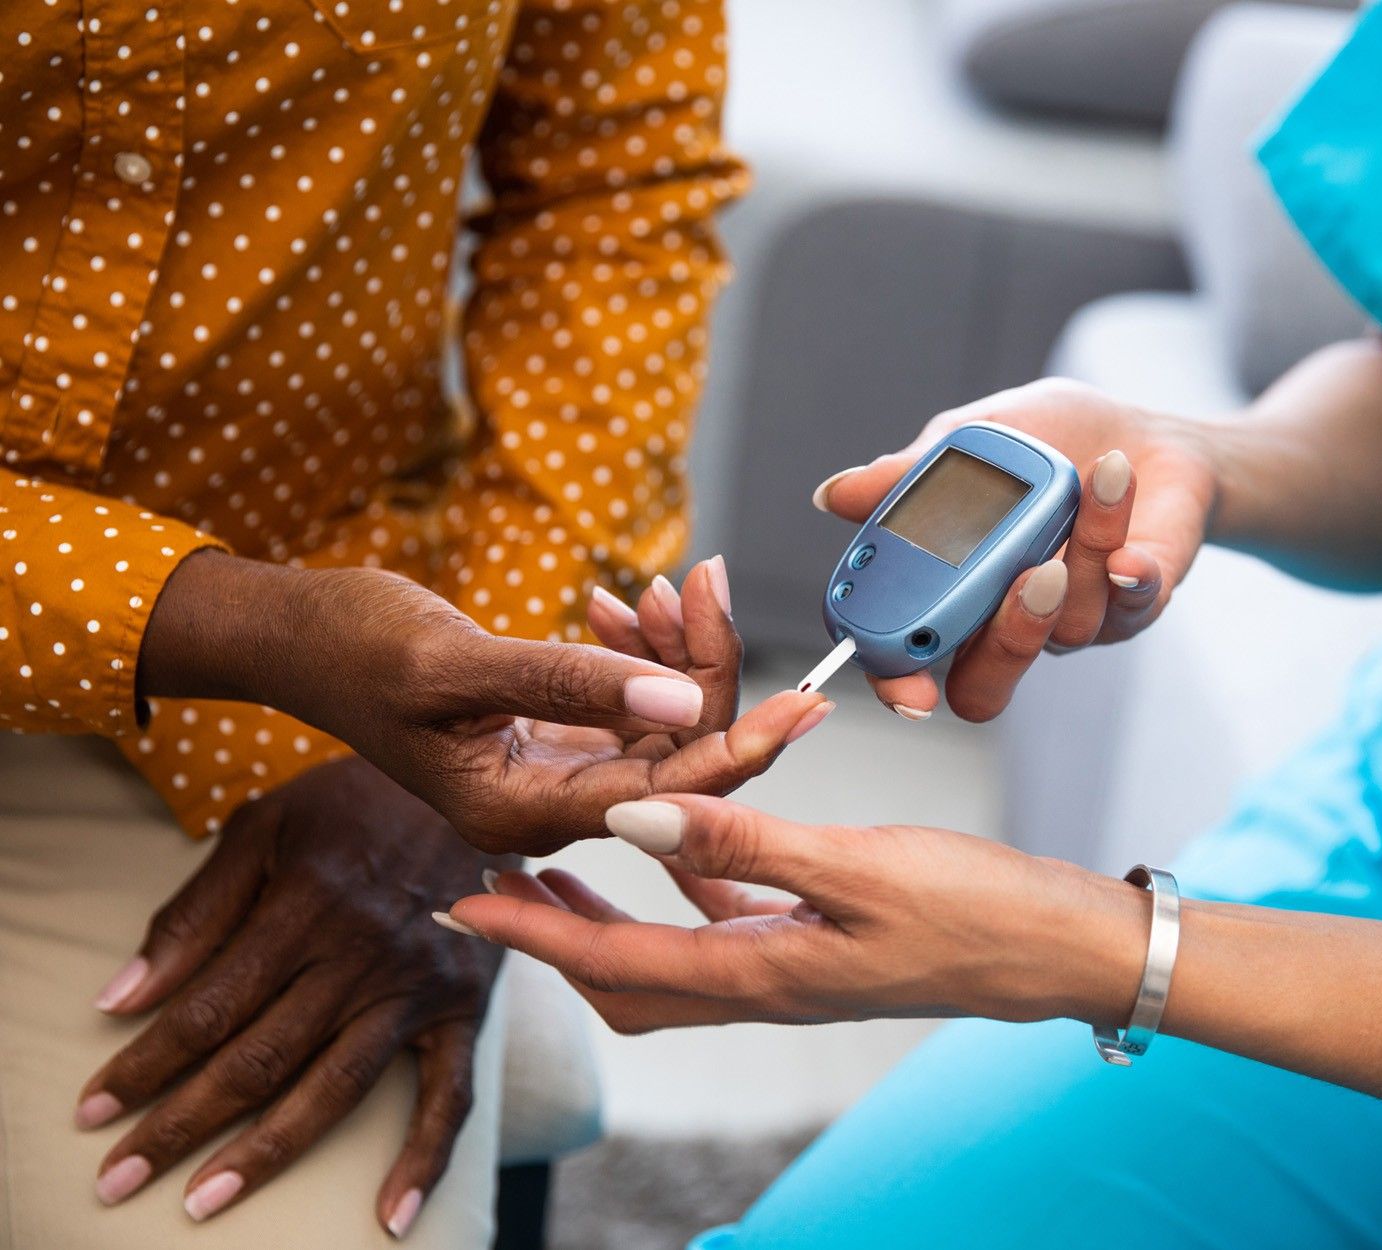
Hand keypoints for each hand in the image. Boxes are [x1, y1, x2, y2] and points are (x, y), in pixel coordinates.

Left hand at [78, 757, 503, 1234]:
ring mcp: (419, 986)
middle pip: (260, 1058)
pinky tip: (388, 1217)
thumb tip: (123, 998)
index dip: (146, 1063)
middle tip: (119, 1176)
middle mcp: (364, 953)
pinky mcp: (464, 1007)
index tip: (95, 1109)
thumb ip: (196, 912)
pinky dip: (423, 1159)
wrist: (472, 781)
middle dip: (180, 1122)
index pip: (209, 1006)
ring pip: (335, 1087)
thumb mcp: (266, 827)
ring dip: (264, 1152)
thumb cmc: (356, 800)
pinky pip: (449, 1095)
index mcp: (309, 902)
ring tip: (203, 1200)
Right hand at [140, 553, 827, 854]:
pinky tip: (622, 601)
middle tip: (709, 579)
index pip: (669, 792)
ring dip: (673, 646)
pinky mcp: (553, 733)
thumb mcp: (457, 663)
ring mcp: (555, 769)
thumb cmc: (354, 647)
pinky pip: (630, 698)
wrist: (296, 635)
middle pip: (680, 752)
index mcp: (525, 811)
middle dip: (706, 666)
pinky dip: (638, 646)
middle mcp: (550, 804)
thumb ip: (570, 684)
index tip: (809, 703)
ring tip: (663, 581)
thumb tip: (684, 703)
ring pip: (662, 718)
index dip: (745, 745)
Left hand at [442, 795, 1149, 1034]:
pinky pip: (723, 928)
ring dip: (604, 917)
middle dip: (551, 937)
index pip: (614, 960)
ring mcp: (793, 971)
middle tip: (494, 888)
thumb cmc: (974, 908)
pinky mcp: (820, 946)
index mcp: (761, 974)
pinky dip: (680, 894)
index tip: (467, 901)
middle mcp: (764, 986)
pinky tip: (679, 847)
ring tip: (559, 864)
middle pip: (624, 981)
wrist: (1059, 947)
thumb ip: (742, 838)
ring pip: (666, 957)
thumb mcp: (857, 864)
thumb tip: (631, 817)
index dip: (533, 931)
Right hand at [811, 379, 1214, 720]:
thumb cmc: (1046, 440)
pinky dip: (1132, 571)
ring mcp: (1073, 622)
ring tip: (1097, 480)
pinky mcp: (1136, 604)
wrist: (1138, 432)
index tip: (905, 676)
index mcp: (951, 596)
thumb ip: (911, 474)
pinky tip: (1127, 544)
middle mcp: (1006, 625)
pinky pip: (1133, 603)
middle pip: (983, 687)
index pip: (908, 661)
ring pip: (1068, 627)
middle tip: (1027, 577)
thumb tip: (834, 494)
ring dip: (1083, 547)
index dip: (896, 679)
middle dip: (1006, 639)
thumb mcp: (971, 441)